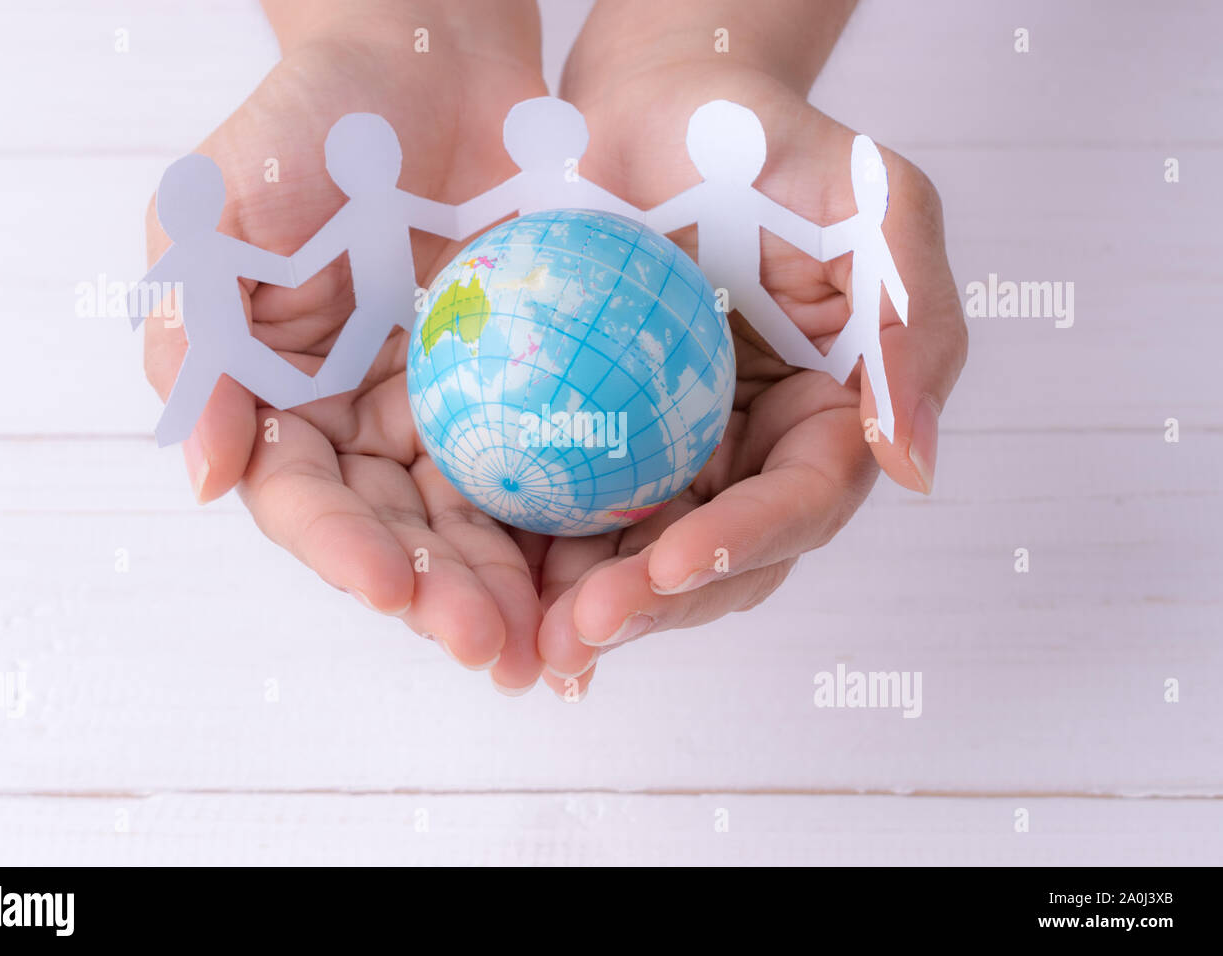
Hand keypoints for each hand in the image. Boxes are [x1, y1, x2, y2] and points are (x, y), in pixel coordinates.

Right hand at [140, 1, 550, 689]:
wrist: (431, 54)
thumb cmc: (312, 120)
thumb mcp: (222, 212)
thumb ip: (201, 338)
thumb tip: (208, 478)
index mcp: (276, 398)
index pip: (303, 499)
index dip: (342, 551)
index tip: (393, 590)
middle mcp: (357, 419)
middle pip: (396, 531)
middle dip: (440, 596)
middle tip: (494, 647)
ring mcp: (441, 407)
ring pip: (474, 517)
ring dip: (509, 583)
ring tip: (555, 642)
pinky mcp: (519, 387)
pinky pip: (545, 462)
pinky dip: (571, 518)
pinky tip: (608, 566)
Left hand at [533, 23, 967, 696]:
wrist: (652, 106)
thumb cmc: (762, 142)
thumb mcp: (871, 204)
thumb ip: (911, 325)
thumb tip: (913, 467)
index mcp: (833, 414)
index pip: (802, 502)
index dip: (744, 543)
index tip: (671, 561)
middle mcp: (759, 451)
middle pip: (723, 557)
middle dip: (658, 603)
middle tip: (582, 626)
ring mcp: (680, 453)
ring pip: (644, 554)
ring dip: (593, 604)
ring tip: (534, 636)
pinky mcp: (604, 441)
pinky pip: (574, 508)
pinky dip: (542, 554)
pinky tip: (501, 586)